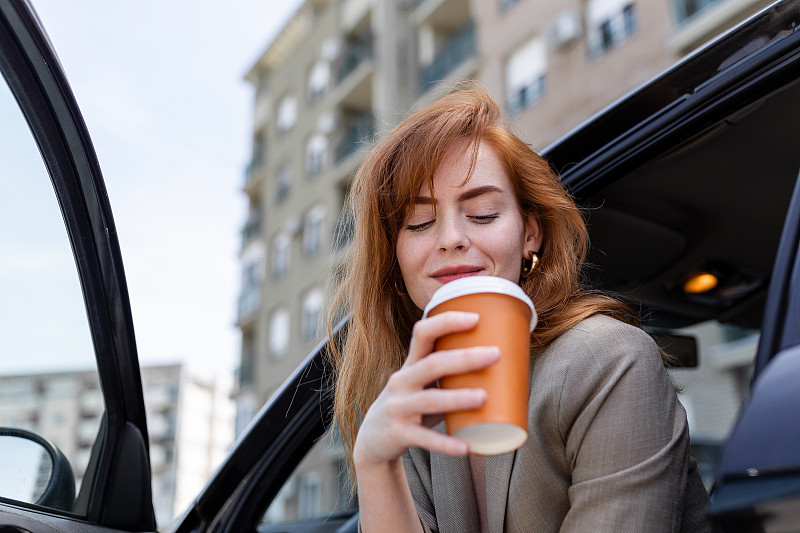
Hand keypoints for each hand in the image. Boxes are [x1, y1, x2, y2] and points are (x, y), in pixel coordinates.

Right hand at [353, 311, 499, 469]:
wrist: (373, 439)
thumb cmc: (411, 406)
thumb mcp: (422, 386)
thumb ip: (450, 377)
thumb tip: (502, 370)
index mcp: (410, 365)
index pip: (423, 333)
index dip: (447, 322)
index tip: (475, 317)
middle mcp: (401, 381)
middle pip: (432, 364)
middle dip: (464, 358)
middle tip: (495, 354)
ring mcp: (398, 407)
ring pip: (429, 400)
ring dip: (457, 398)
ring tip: (484, 397)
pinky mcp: (398, 433)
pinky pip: (424, 438)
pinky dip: (446, 443)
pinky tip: (466, 447)